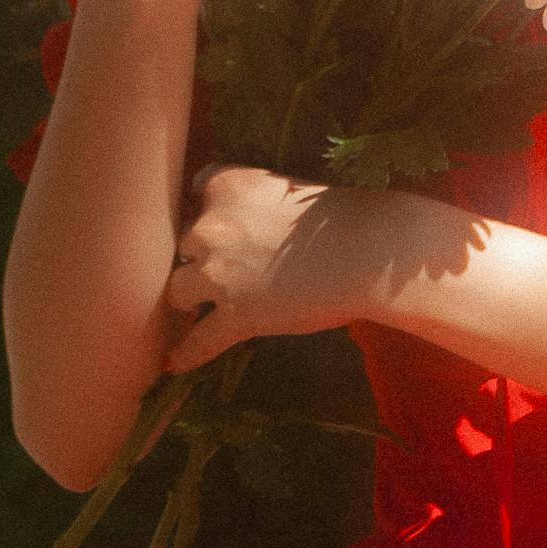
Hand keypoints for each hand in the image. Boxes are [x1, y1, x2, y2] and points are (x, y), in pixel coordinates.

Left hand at [162, 167, 389, 372]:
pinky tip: (177, 363)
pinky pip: (200, 340)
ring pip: (177, 289)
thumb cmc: (345, 216)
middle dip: (200, 254)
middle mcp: (211, 226)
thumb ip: (256, 202)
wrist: (369, 252)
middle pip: (184, 242)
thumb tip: (247, 226)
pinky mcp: (234, 316)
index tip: (218, 219)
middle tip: (219, 265)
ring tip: (193, 309)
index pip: (196, 189)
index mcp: (227, 184)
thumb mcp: (287, 190)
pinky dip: (188, 352)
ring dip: (188, 296)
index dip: (207, 208)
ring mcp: (218, 274)